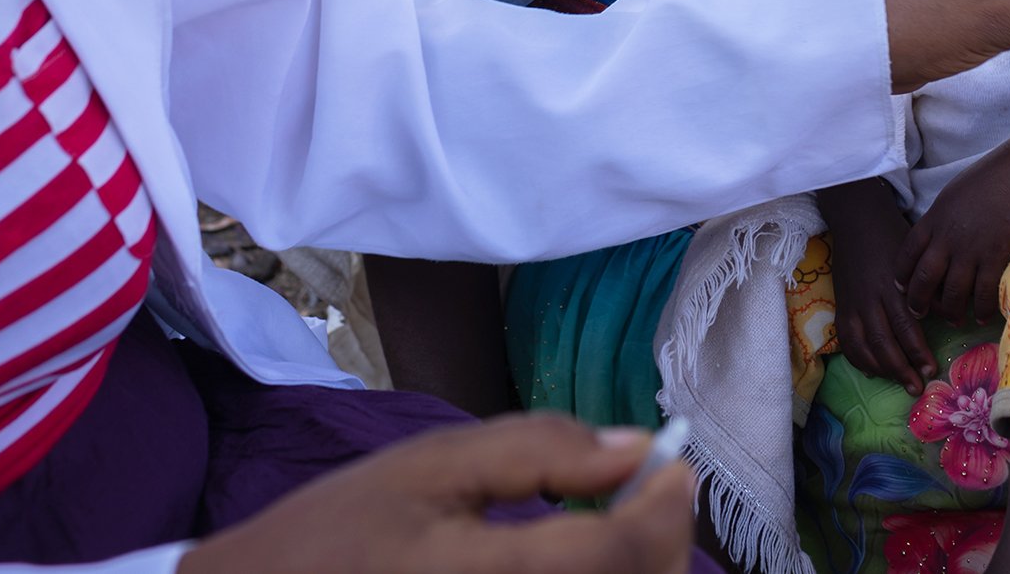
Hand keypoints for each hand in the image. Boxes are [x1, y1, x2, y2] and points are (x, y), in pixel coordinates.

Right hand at [176, 415, 693, 573]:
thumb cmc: (336, 537)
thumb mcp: (427, 465)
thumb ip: (535, 450)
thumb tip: (636, 448)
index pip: (619, 554)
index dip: (666, 505)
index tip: (673, 463)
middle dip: (659, 543)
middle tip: (647, 494)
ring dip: (636, 572)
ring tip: (611, 531)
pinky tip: (577, 564)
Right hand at [820, 179, 937, 391]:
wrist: (857, 220)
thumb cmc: (894, 237)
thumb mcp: (917, 258)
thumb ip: (929, 289)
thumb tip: (948, 317)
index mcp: (892, 285)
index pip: (905, 325)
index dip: (917, 351)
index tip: (931, 369)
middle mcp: (871, 297)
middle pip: (884, 341)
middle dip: (901, 368)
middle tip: (918, 386)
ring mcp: (853, 303)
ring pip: (864, 345)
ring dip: (882, 368)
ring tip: (900, 383)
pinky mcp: (841, 306)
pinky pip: (848, 340)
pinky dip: (859, 359)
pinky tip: (873, 370)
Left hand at [897, 120, 1009, 324]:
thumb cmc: (989, 178)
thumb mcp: (953, 195)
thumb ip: (942, 218)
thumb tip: (938, 234)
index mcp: (934, 220)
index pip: (908, 253)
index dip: (902, 274)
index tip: (901, 287)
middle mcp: (947, 239)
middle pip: (924, 279)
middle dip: (918, 301)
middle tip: (919, 314)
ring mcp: (971, 251)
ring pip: (953, 293)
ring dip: (951, 311)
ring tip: (953, 320)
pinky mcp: (995, 259)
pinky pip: (984, 294)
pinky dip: (982, 309)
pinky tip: (983, 317)